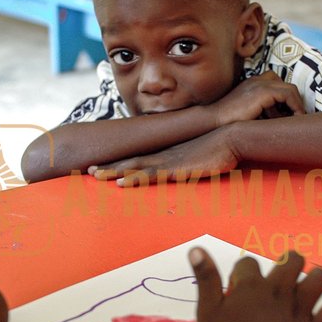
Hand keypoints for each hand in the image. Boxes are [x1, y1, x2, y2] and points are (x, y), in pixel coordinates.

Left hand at [88, 128, 238, 186]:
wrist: (233, 137)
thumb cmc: (222, 148)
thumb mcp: (203, 158)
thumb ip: (195, 163)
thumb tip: (194, 167)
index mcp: (169, 153)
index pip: (139, 157)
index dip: (121, 162)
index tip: (104, 165)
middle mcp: (164, 155)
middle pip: (130, 160)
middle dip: (109, 166)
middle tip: (88, 170)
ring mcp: (168, 161)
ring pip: (134, 167)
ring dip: (113, 171)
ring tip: (93, 175)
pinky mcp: (177, 169)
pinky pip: (150, 175)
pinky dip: (134, 178)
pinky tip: (120, 183)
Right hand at [189, 247, 321, 321]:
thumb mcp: (206, 311)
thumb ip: (206, 278)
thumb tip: (196, 248)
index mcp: (251, 287)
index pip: (248, 264)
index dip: (242, 274)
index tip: (237, 289)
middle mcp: (279, 293)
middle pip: (291, 261)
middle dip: (287, 263)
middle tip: (279, 280)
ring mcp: (300, 312)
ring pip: (319, 280)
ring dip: (314, 280)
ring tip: (304, 290)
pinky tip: (321, 317)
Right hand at [214, 71, 304, 125]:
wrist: (212, 120)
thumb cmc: (226, 122)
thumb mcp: (247, 114)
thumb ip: (260, 113)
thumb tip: (278, 121)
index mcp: (252, 84)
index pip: (276, 84)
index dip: (285, 99)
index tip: (288, 115)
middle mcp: (257, 80)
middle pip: (285, 85)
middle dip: (294, 101)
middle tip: (297, 117)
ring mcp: (260, 84)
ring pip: (290, 89)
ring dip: (297, 105)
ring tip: (298, 119)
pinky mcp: (262, 92)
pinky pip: (288, 94)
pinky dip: (295, 106)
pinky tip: (295, 119)